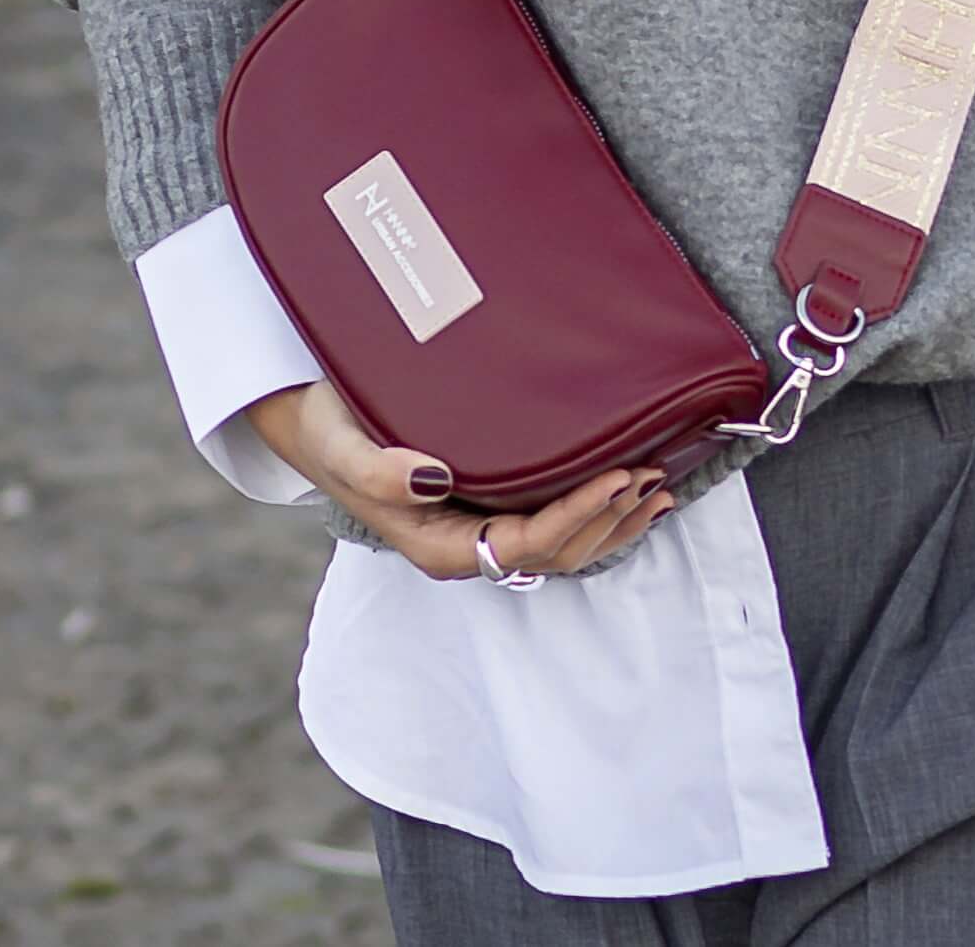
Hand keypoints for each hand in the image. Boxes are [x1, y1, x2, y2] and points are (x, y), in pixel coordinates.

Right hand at [245, 378, 675, 580]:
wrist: (317, 422)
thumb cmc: (331, 431)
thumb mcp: (343, 446)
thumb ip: (378, 468)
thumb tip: (432, 478)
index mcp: (439, 544)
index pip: (523, 542)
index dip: (574, 515)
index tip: (615, 476)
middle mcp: (467, 545)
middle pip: (555, 552)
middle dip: (606, 519)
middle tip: (651, 473)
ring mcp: (481, 529)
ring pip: (563, 545)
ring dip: (613, 520)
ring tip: (657, 485)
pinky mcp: (492, 504)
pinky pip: (555, 522)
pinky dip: (599, 511)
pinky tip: (632, 490)